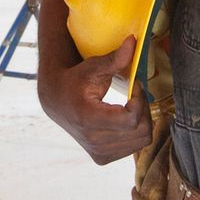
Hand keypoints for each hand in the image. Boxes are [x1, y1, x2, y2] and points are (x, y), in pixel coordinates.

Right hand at [37, 36, 150, 164]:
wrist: (56, 101)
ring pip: (141, 141)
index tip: (134, 85)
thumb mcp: (93, 67)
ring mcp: (98, 153)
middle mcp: (93, 141)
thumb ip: (115, 58)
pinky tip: (125, 118)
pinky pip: (134, 148)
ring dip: (142, 120)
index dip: (140, 100)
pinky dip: (135, 132)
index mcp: (88, 118)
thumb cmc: (75, 80)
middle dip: (144, 109)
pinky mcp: (102, 158)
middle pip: (141, 131)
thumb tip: (132, 40)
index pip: (131, 119)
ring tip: (130, 105)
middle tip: (134, 93)